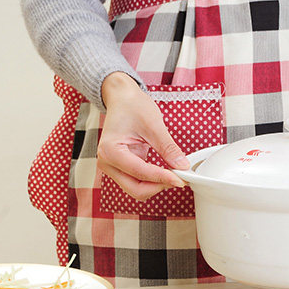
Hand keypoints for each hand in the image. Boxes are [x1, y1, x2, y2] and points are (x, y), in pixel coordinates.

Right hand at [97, 72, 187, 199]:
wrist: (122, 99)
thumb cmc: (132, 106)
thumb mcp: (154, 124)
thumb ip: (168, 148)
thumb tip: (182, 166)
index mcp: (110, 150)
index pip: (140, 172)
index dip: (163, 178)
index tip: (181, 178)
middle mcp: (107, 163)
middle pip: (136, 189)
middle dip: (159, 186)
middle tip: (179, 178)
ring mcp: (112, 168)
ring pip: (137, 190)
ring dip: (156, 186)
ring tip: (173, 174)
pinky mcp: (121, 169)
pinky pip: (138, 183)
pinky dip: (153, 181)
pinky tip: (165, 173)